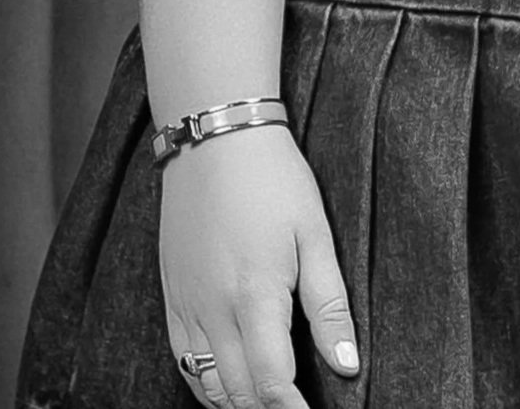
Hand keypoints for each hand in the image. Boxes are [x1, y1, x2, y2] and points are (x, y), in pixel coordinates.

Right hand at [161, 123, 357, 404]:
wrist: (214, 138)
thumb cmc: (273, 180)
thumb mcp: (315, 233)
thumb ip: (330, 306)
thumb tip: (347, 365)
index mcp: (256, 297)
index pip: (273, 385)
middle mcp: (215, 311)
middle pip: (239, 394)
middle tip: (297, 408)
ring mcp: (187, 307)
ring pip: (207, 386)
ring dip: (238, 403)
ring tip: (269, 401)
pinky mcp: (172, 298)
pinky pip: (183, 362)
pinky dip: (206, 386)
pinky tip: (229, 384)